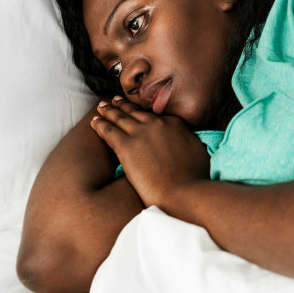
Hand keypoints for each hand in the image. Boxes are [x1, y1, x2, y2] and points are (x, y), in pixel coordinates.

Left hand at [91, 97, 209, 207]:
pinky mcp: (127, 147)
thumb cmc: (195, 179)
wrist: (184, 192)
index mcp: (175, 124)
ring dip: (108, 111)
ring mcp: (141, 134)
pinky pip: (109, 131)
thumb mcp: (199, 152)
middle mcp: (157, 124)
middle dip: (122, 105)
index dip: (142, 111)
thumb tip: (191, 142)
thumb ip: (190, 142)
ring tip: (101, 107)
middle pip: (134, 112)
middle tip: (113, 100)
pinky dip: (100, 125)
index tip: (135, 109)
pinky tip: (94, 121)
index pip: (153, 115)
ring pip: (119, 117)